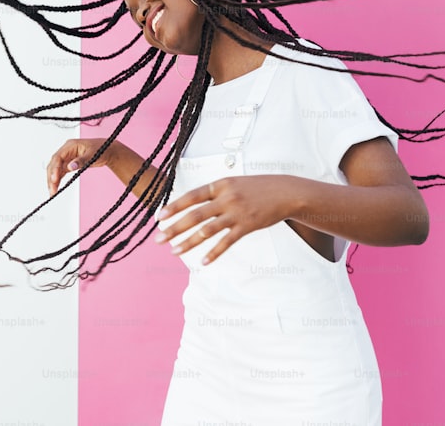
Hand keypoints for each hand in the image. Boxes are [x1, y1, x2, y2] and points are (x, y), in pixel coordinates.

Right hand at [46, 138, 122, 195]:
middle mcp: (66, 151)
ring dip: (53, 181)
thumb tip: (70, 167)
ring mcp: (67, 158)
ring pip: (55, 170)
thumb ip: (81, 160)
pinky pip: (60, 172)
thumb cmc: (102, 149)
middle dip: (51, 177)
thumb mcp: (93, 154)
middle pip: (54, 164)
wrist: (108, 151)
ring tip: (52, 192)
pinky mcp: (69, 164)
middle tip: (52, 189)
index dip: (54, 168)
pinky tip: (56, 187)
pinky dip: (58, 180)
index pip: (58, 157)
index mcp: (70, 145)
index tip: (54, 179)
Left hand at [154, 175, 295, 264]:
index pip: (192, 196)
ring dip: (189, 242)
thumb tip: (196, 204)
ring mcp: (237, 213)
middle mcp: (227, 198)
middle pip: (195, 215)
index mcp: (221, 185)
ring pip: (207, 231)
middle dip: (174, 228)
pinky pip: (227, 242)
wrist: (286, 192)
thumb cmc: (258, 188)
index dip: (174, 206)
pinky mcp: (247, 226)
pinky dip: (214, 253)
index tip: (159, 217)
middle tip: (159, 239)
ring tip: (175, 251)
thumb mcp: (235, 183)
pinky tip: (203, 262)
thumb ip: (216, 192)